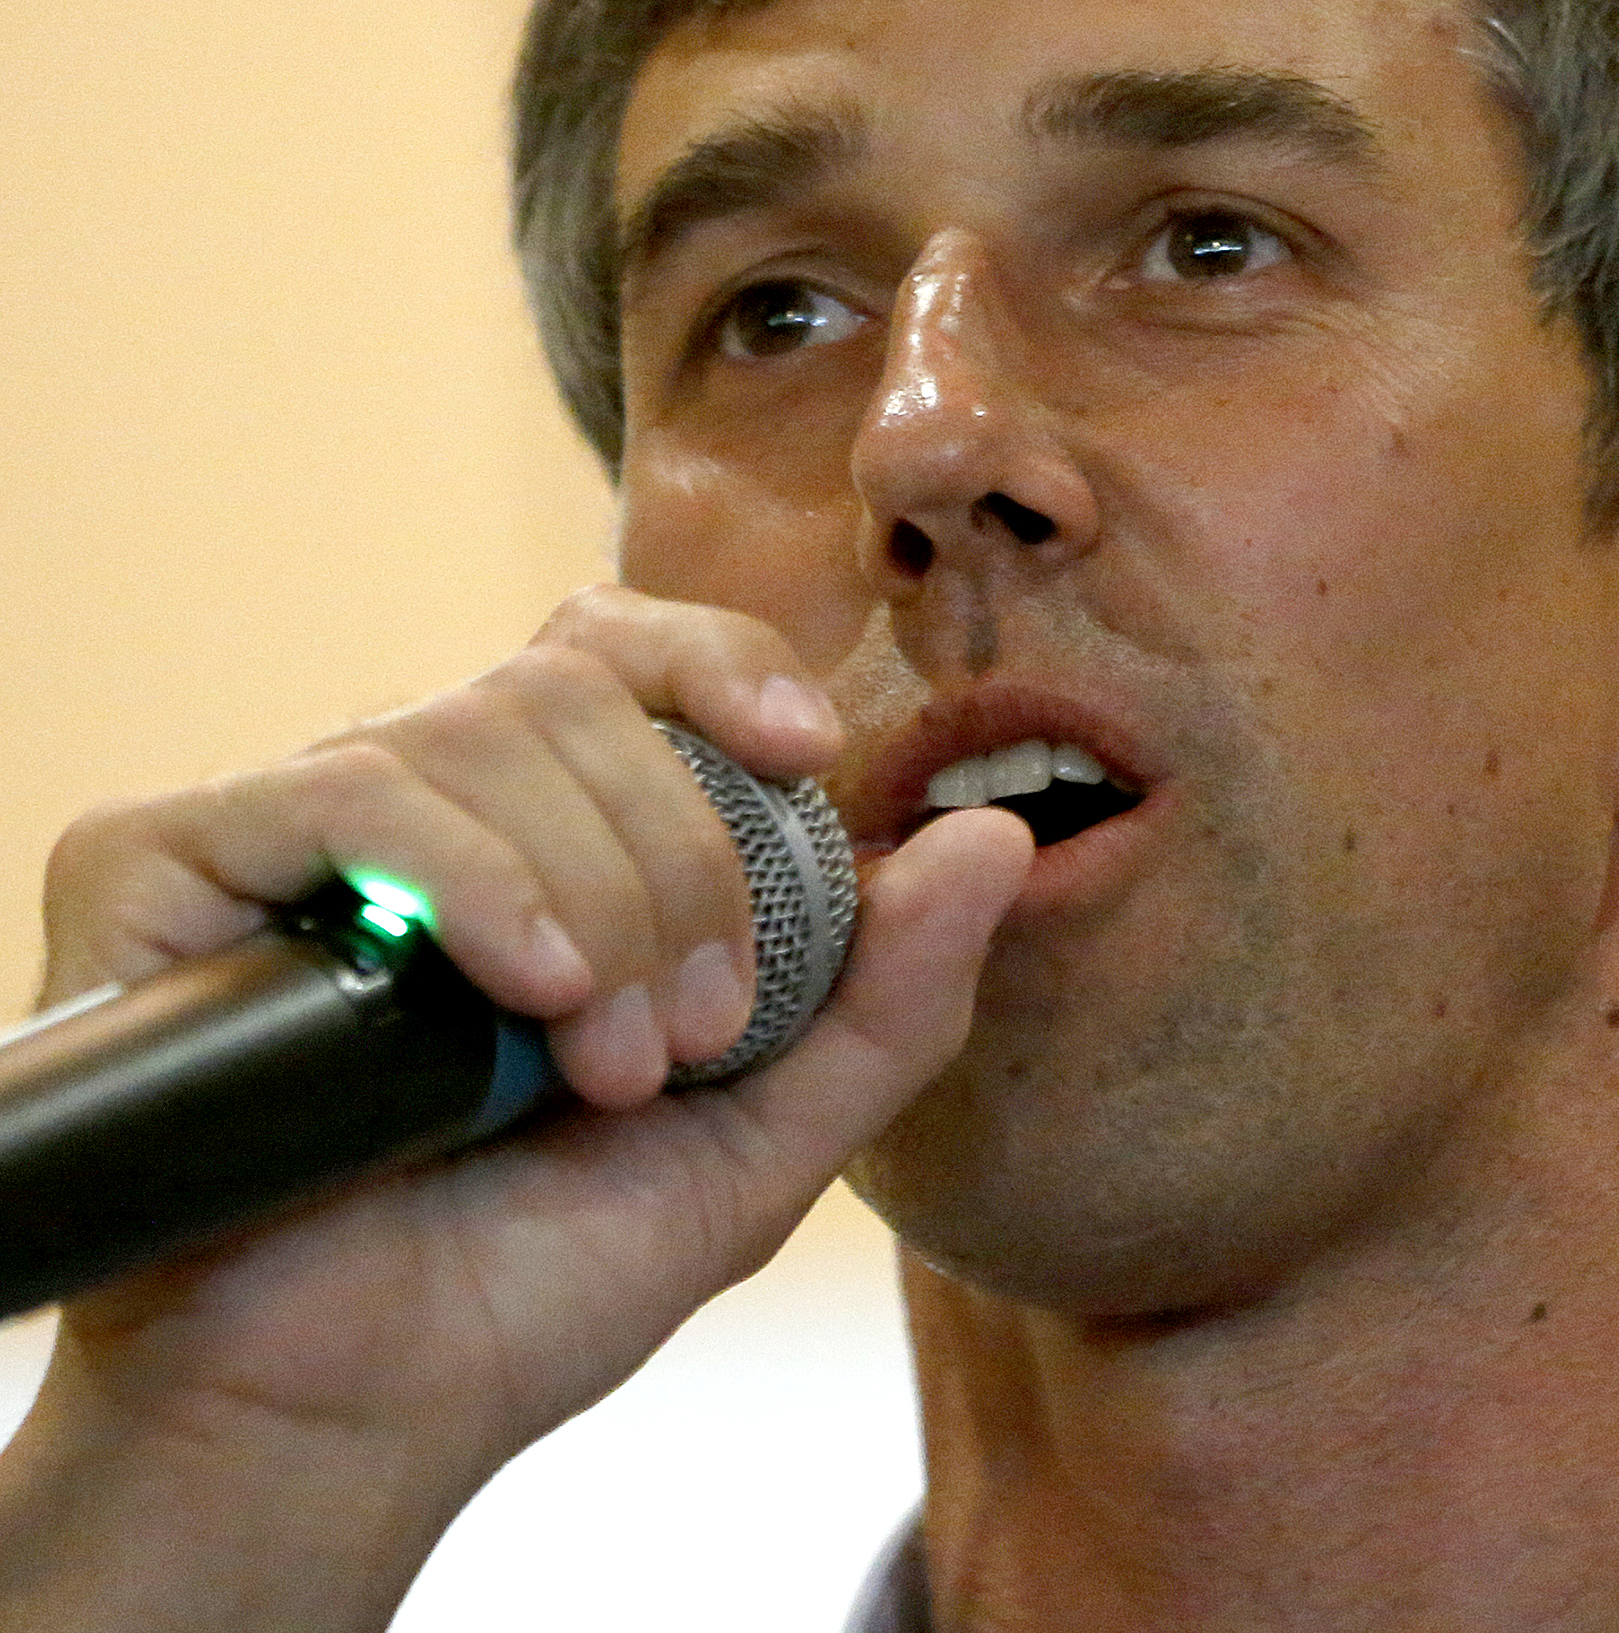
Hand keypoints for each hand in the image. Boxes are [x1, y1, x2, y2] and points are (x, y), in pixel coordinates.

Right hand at [0, 587, 1029, 1630]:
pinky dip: (466, 876)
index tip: (804, 746)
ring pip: (480, 733)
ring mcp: (289, 833)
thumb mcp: (765, 1141)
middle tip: (685, 1040)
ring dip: (594, 902)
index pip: (627, 650)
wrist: (355, 1423)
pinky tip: (519, 989)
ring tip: (598, 1067)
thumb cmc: (539, 1285)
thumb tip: (998, 830)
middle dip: (682, 864)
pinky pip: (343, 793)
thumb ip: (889, 995)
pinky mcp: (165, 872)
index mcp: (543, 833)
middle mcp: (416, 805)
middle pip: (579, 689)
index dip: (721, 661)